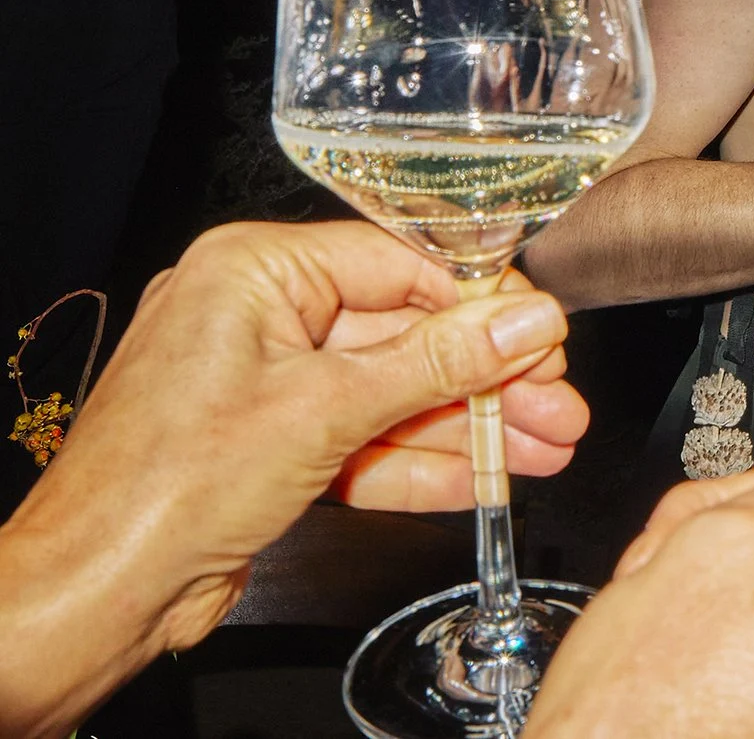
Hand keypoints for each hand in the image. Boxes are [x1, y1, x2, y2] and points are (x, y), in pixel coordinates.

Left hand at [0, 221, 585, 734]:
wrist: (95, 590)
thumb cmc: (165, 485)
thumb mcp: (326, 409)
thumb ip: (437, 364)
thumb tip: (525, 324)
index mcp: (252, 272)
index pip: (397, 263)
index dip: (480, 302)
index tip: (543, 334)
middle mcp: (257, 318)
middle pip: (404, 335)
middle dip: (486, 378)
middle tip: (558, 403)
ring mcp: (265, 386)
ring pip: (393, 395)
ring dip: (470, 426)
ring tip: (546, 445)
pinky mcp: (273, 446)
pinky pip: (365, 440)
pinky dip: (424, 462)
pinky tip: (490, 479)